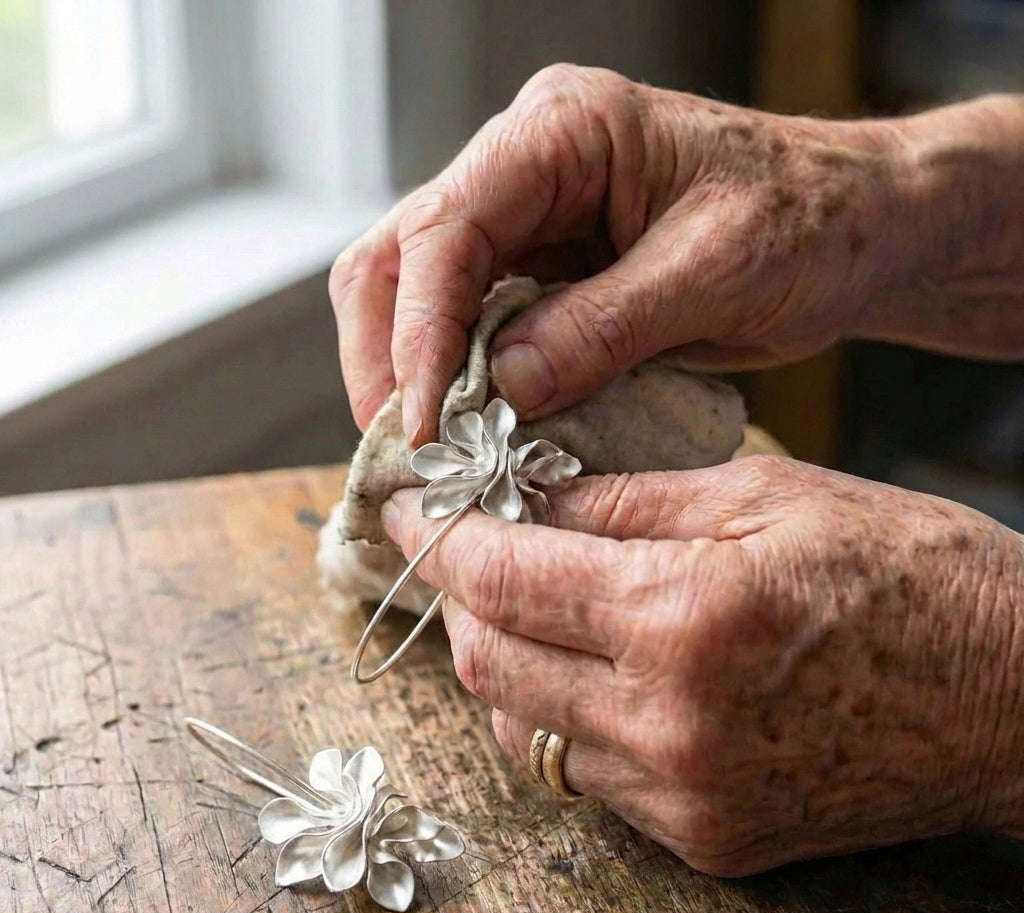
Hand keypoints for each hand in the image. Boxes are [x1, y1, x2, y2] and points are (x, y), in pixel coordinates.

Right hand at [331, 64, 911, 442]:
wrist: (853, 230)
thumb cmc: (807, 221)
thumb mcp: (713, 273)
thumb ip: (603, 327)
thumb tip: (501, 388)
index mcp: (563, 132)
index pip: (446, 227)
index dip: (419, 330)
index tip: (421, 419)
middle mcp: (525, 167)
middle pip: (400, 255)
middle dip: (387, 355)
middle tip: (405, 446)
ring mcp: (528, 220)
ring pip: (419, 294)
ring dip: (412, 374)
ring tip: (430, 449)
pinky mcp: (543, 272)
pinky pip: (473, 327)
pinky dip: (460, 382)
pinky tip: (473, 430)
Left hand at [382, 457, 1023, 874]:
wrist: (1013, 698)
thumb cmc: (907, 574)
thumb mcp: (765, 495)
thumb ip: (626, 500)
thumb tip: (529, 495)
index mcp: (682, 615)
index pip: (503, 576)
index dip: (440, 536)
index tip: (412, 508)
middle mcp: (668, 722)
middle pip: (487, 664)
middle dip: (459, 598)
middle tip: (470, 549)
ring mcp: (683, 796)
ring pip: (523, 728)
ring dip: (503, 661)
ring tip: (530, 604)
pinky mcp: (705, 838)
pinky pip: (584, 777)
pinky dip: (561, 717)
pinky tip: (590, 670)